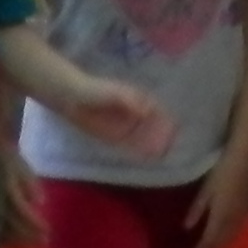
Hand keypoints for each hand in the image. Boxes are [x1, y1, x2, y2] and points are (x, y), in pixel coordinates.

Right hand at [0, 148, 45, 247]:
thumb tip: (40, 203)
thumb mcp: (20, 165)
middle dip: (28, 235)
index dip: (35, 224)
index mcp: (5, 189)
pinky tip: (13, 242)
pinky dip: (3, 238)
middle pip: (12, 225)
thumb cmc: (5, 158)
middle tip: (43, 241)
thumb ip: (30, 183)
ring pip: (1, 230)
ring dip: (18, 239)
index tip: (48, 231)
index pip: (22, 213)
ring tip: (33, 243)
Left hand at [56, 79, 176, 159]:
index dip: (166, 118)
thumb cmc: (95, 91)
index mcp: (137, 99)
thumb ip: (131, 102)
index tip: (176, 128)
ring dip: (152, 143)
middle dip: (162, 134)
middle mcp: (133, 112)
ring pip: (143, 135)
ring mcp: (124, 124)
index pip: (156, 110)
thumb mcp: (114, 94)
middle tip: (171, 146)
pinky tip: (144, 157)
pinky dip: (138, 149)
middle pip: (152, 124)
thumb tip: (148, 111)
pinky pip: (129, 144)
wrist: (72, 98)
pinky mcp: (113, 135)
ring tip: (161, 154)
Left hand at [190, 138, 247, 247]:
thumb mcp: (207, 188)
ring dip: (223, 245)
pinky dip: (232, 235)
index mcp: (222, 215)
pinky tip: (229, 234)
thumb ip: (197, 208)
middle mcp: (234, 217)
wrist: (247, 154)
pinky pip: (240, 226)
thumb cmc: (223, 168)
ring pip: (233, 235)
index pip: (210, 240)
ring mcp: (244, 211)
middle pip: (223, 240)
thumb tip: (186, 228)